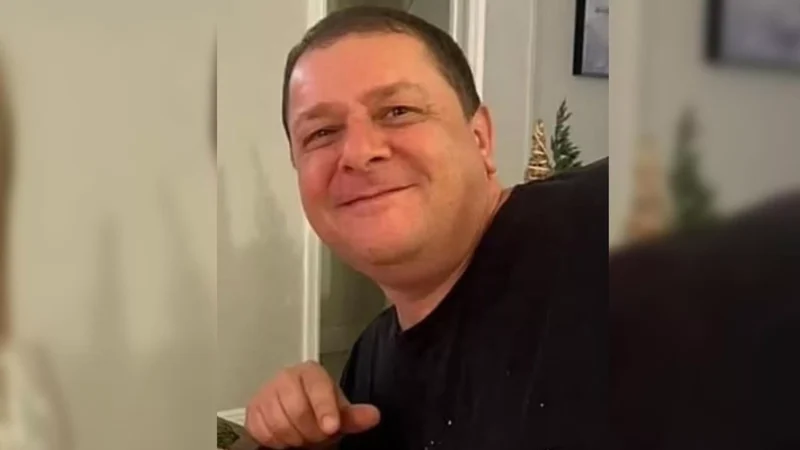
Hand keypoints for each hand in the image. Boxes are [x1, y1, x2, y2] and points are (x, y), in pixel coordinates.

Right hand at [245, 361, 380, 448]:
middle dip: (310, 431)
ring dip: (293, 438)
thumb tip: (373, 416)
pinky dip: (276, 441)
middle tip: (318, 436)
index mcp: (311, 372)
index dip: (325, 409)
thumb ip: (354, 416)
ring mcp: (266, 392)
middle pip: (297, 410)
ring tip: (302, 436)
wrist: (295, 413)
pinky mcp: (252, 410)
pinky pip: (262, 432)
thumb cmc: (318, 410)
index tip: (332, 427)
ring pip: (278, 423)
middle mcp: (286, 377)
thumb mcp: (339, 413)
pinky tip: (286, 438)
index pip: (317, 388)